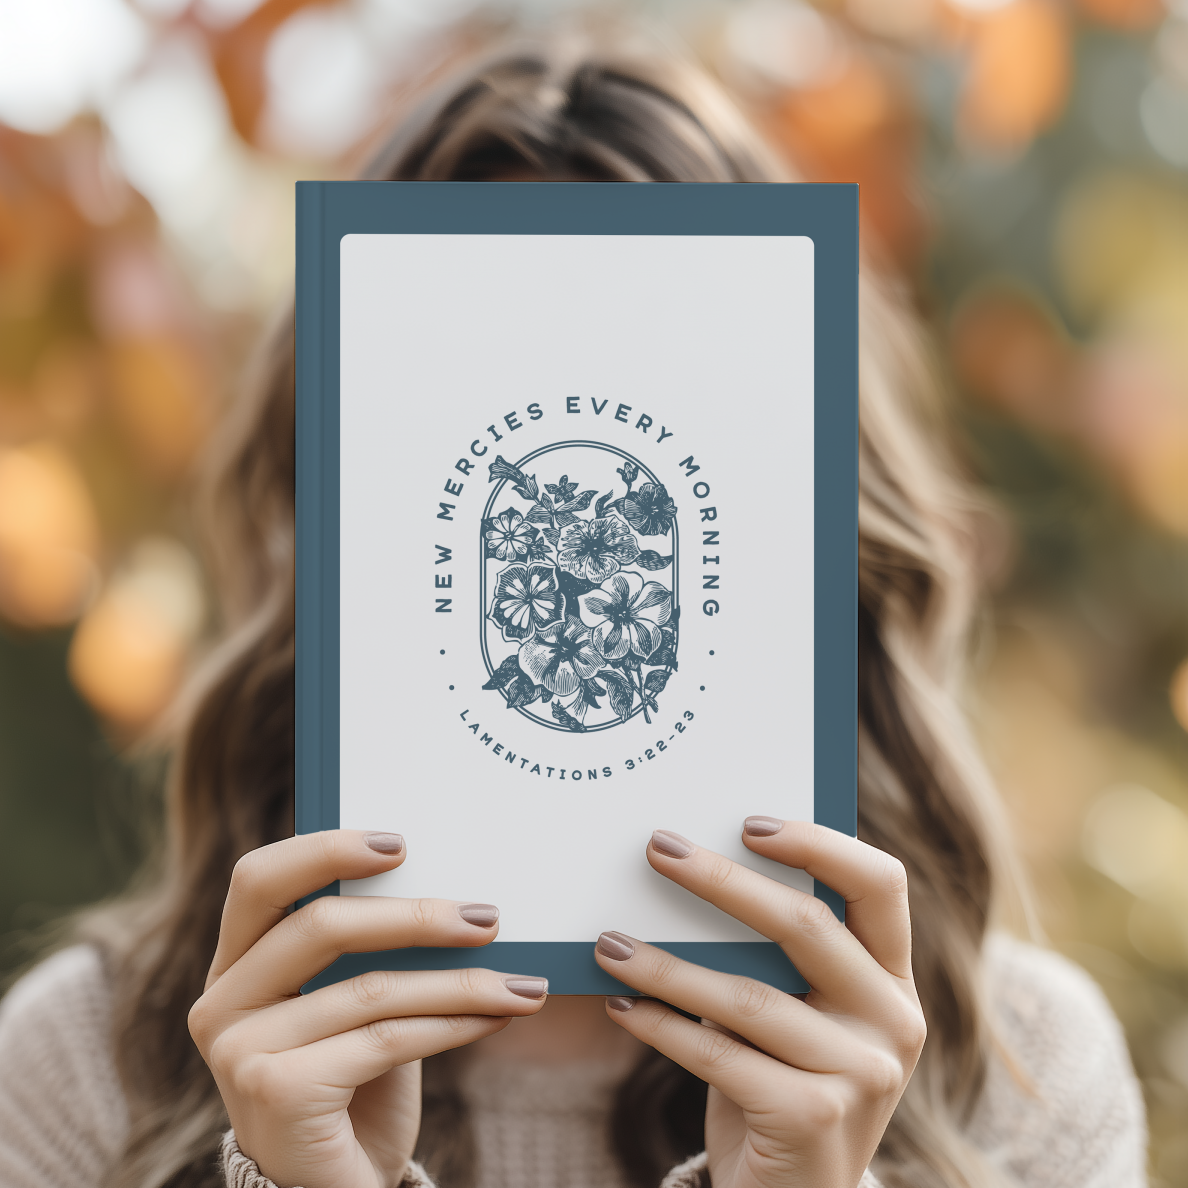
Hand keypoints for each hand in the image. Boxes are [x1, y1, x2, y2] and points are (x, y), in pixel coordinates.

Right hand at [188, 830, 548, 1187]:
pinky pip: (386, 1040)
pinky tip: (497, 1016)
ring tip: (520, 984)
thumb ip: (371, 952)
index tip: (400, 844)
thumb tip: (450, 893)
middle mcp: (221, 1004)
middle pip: (319, 927)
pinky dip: (454, 1023)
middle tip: (488, 918)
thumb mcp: (358, 1006)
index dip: (325, 850)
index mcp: (235, 966)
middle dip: (416, 917)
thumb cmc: (355, 1086)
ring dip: (460, 984)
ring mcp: (241, 1052)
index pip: (260, 881)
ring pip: (371, 990)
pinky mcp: (277, 1093)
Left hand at [596, 818, 924, 1187]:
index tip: (748, 822)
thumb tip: (689, 872)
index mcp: (892, 980)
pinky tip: (621, 1006)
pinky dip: (661, 1026)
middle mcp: (894, 1022)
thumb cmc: (779, 1089)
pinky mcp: (814, 1119)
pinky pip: (719, 1055)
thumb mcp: (795, 1018)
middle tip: (656, 848)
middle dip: (722, 881)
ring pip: (747, 996)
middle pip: (806, 925)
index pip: (879, 886)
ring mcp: (862, 1075)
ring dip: (666, 964)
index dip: (818, 843)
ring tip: (609, 942)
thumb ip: (772, 959)